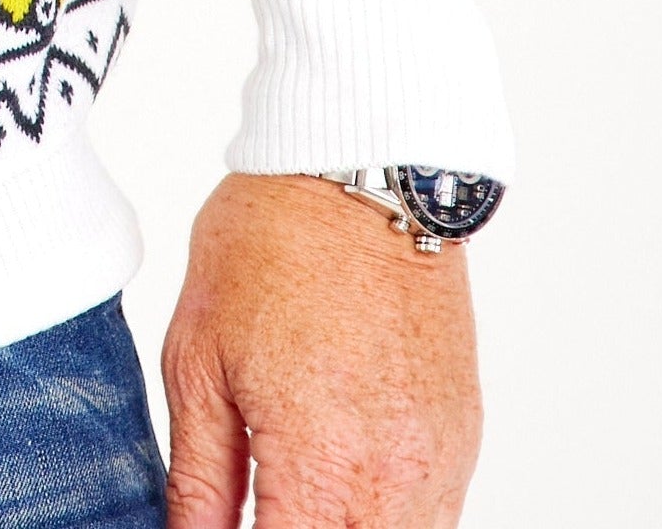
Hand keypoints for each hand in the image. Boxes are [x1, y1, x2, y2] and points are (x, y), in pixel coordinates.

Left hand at [162, 174, 479, 528]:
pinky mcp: (464, 439)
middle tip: (261, 504)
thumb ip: (198, 480)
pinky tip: (344, 484)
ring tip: (298, 496)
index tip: (222, 528)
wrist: (357, 169)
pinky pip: (434, 520)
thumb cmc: (268, 244)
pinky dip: (386, 518)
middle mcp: (393, 480)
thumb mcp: (197, 361)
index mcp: (320, 466)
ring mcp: (440, 464)